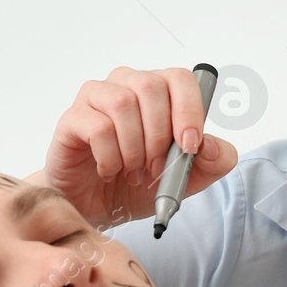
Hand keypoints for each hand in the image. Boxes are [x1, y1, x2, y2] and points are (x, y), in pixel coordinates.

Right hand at [42, 66, 237, 227]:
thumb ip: (213, 162)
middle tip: (157, 169)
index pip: (180, 78)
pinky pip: (98, 127)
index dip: (189, 109)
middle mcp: (128, 84)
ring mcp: (97, 97)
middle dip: (159, 136)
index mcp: (160, 92)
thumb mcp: (188, 180)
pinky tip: (109, 170)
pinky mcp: (73, 117)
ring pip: (123, 104)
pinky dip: (110, 157)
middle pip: (151, 86)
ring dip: (134, 148)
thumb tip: (211, 144)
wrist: (99, 207)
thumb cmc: (141, 184)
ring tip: (133, 173)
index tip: (189, 146)